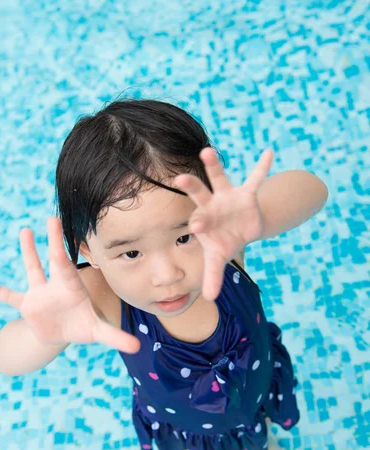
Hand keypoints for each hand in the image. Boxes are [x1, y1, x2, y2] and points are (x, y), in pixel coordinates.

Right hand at [0, 217, 140, 353]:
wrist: (61, 334)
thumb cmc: (81, 327)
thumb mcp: (97, 332)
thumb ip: (115, 337)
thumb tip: (138, 347)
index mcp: (73, 288)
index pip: (70, 267)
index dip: (67, 251)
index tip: (67, 233)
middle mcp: (56, 286)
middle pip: (54, 261)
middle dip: (54, 241)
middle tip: (52, 218)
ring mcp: (40, 294)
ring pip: (32, 270)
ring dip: (28, 253)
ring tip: (25, 231)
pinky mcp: (27, 305)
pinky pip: (10, 297)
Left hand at [174, 147, 273, 300]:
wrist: (240, 230)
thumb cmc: (223, 243)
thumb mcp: (218, 259)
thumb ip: (213, 275)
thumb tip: (209, 298)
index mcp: (203, 220)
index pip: (198, 220)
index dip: (199, 223)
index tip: (198, 226)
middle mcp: (212, 204)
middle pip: (200, 193)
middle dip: (191, 186)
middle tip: (180, 179)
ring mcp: (228, 196)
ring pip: (219, 178)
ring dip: (213, 164)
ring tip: (207, 151)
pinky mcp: (247, 193)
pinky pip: (255, 178)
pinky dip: (262, 166)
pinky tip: (269, 152)